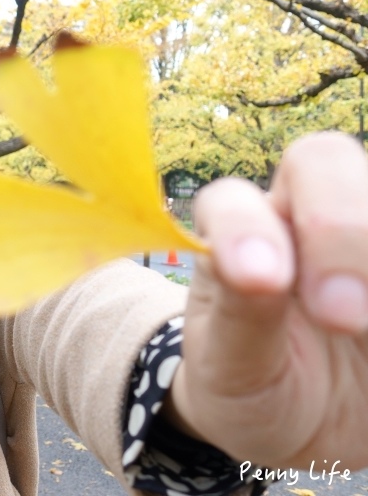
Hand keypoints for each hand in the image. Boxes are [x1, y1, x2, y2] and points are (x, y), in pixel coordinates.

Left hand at [168, 132, 367, 470]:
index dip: (246, 228)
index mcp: (235, 238)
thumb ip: (240, 318)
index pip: (232, 200)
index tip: (264, 283)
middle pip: (323, 160)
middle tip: (342, 315)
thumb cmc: (254, 388)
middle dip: (338, 225)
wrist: (307, 427)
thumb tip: (259, 273)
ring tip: (363, 326)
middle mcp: (298, 216)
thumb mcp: (232, 368)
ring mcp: (356, 231)